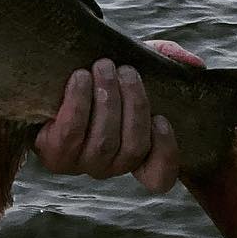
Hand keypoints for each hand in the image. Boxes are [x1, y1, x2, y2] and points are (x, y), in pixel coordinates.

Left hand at [33, 41, 204, 193]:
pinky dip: (78, 103)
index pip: (158, 177)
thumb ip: (166, 59)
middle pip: (132, 148)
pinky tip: (80, 77)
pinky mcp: (53, 153)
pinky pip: (70, 133)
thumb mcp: (133, 65)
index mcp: (132, 153)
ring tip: (103, 67)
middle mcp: (108, 165)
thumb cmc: (97, 74)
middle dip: (133, 106)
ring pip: (104, 142)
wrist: (43, 77)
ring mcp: (81, 163)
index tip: (162, 118)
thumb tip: (193, 63)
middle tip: (126, 71)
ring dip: (106, 101)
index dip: (166, 153)